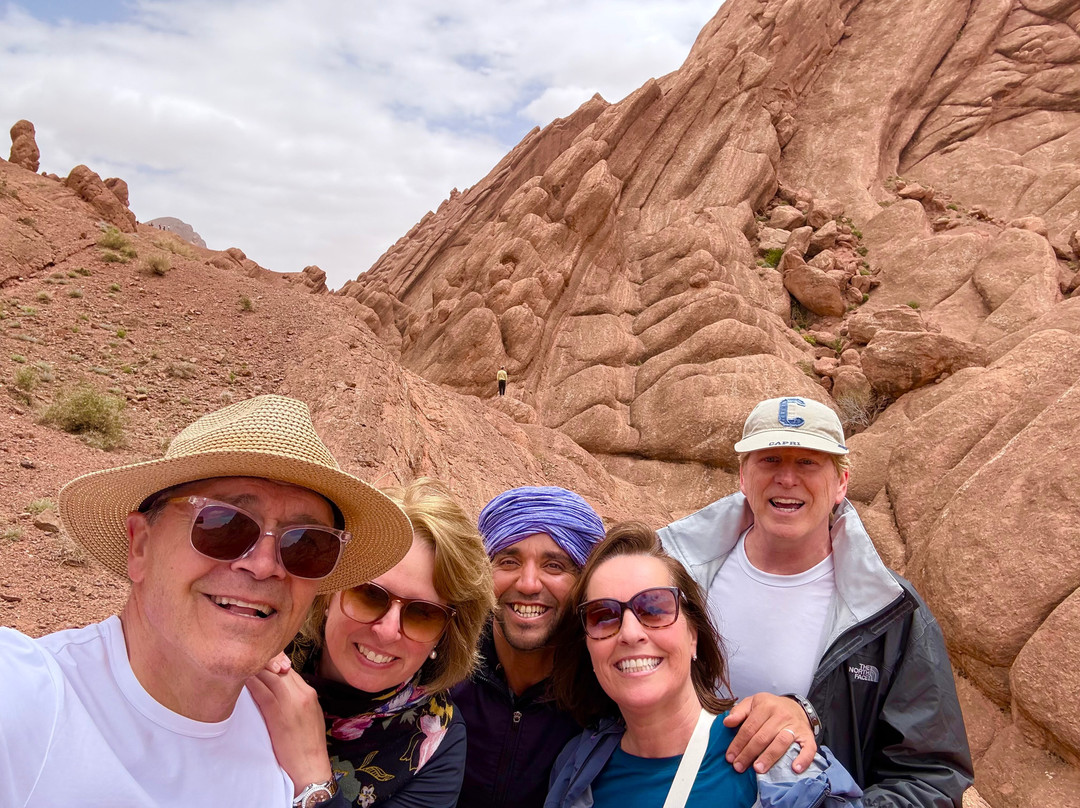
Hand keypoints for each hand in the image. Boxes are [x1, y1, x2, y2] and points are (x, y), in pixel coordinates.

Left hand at [248, 655, 332, 795]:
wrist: (311, 766)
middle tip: (246, 661)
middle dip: (263, 663)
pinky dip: (252, 683)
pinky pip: (263, 691)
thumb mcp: (309, 717)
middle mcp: (303, 693)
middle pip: (280, 668)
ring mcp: (292, 702)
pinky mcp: (279, 714)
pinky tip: (242, 680)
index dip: (273, 665)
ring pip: (271, 676)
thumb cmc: (307, 745)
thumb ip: (298, 701)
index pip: (289, 670)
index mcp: (310, 693)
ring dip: (256, 670)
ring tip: (241, 667)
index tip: (259, 665)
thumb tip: (281, 692)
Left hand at [722, 692, 816, 773]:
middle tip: (739, 767)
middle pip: (762, 737)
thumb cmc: (770, 708)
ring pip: (781, 743)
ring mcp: (795, 726)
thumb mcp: (752, 703)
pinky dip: (803, 759)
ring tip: (758, 769)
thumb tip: (727, 723)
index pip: (749, 727)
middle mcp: (781, 715)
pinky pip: (808, 748)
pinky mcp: (808, 736)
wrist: (795, 706)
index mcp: (765, 706)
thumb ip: (738, 712)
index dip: (738, 743)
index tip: (730, 757)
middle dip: (748, 753)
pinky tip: (794, 768)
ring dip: (769, 757)